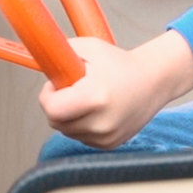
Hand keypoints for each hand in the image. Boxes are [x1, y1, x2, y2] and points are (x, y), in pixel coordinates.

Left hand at [38, 31, 192, 149]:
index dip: (48, 95)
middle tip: (72, 90)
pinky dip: (83, 124)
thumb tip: (38, 57)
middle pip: (56, 122)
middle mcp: (101, 122)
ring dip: (70, 116)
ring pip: (67, 131)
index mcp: (95, 97)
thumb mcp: (90, 48)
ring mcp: (106, 136)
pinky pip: (81, 136)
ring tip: (89, 98)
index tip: (57, 85)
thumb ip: (60, 53)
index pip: (51, 109)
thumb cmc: (122, 64)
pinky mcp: (110, 144)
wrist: (154, 81)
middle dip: (58, 105)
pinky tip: (98, 110)